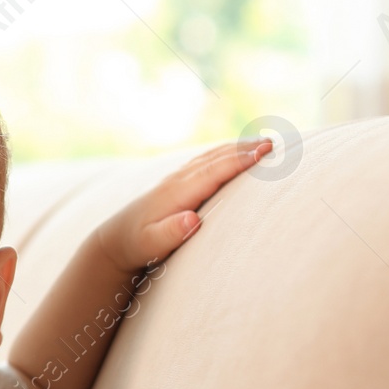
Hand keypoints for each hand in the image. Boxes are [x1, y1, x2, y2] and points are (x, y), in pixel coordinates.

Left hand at [94, 139, 271, 271]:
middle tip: (274, 143)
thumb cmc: (137, 245)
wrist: (115, 238)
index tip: (263, 151)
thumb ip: (170, 233)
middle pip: (215, 159)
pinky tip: (238, 151)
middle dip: (244, 150)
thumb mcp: (151, 244)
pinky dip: (225, 153)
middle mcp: (178, 180)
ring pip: (211, 157)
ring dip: (237, 148)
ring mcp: (177, 179)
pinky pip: (206, 161)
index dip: (238, 160)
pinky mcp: (178, 182)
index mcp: (176, 193)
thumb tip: (192, 220)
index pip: (212, 171)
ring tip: (264, 142)